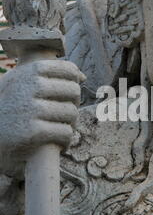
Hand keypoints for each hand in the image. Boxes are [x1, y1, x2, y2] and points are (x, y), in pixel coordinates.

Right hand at [0, 60, 84, 175]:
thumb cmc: (6, 104)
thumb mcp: (19, 81)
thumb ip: (49, 75)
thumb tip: (83, 77)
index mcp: (32, 70)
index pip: (70, 70)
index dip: (73, 84)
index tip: (66, 97)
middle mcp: (33, 86)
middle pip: (74, 92)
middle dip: (73, 106)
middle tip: (64, 118)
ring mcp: (33, 109)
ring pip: (72, 113)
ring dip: (70, 125)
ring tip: (60, 131)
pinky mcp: (33, 131)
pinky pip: (65, 133)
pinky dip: (65, 141)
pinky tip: (59, 144)